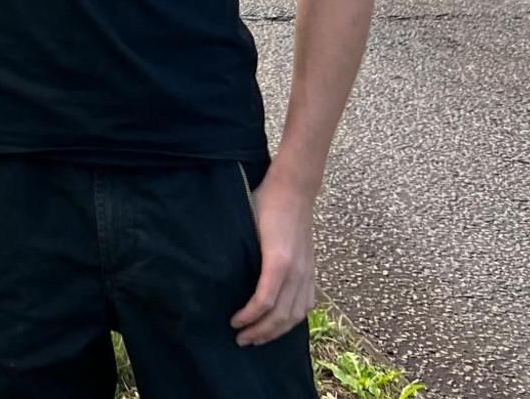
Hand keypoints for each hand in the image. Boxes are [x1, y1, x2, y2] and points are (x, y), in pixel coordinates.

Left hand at [229, 172, 316, 345]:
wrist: (293, 190)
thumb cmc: (264, 204)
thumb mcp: (245, 225)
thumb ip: (239, 252)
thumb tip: (218, 276)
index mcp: (278, 261)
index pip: (264, 302)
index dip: (248, 317)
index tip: (232, 323)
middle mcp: (296, 271)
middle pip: (281, 315)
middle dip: (260, 332)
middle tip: (241, 339)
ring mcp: (307, 272)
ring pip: (297, 314)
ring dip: (277, 331)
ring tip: (259, 338)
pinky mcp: (312, 270)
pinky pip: (308, 303)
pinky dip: (295, 319)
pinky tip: (282, 324)